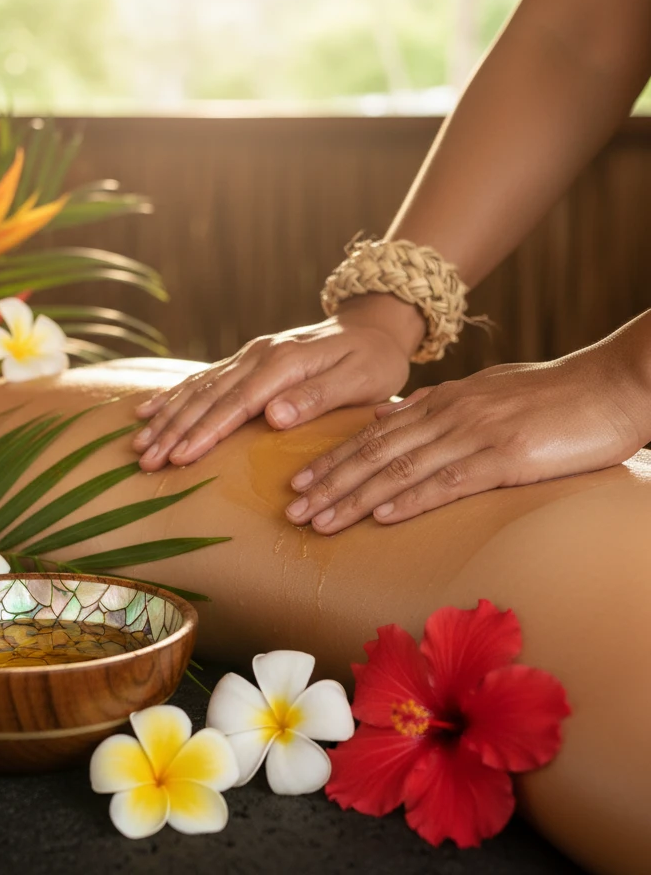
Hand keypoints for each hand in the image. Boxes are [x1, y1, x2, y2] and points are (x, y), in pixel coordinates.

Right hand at [132, 294, 424, 470]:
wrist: (373, 326)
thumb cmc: (374, 360)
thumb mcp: (360, 380)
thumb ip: (316, 397)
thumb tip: (273, 416)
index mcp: (284, 362)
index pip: (237, 404)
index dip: (206, 431)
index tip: (180, 456)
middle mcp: (259, 355)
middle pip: (208, 397)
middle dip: (174, 430)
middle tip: (146, 461)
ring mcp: (248, 355)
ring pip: (198, 388)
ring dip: (167, 416)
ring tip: (139, 443)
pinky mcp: (246, 359)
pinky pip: (202, 378)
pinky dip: (174, 395)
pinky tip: (149, 409)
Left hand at [285, 341, 650, 533]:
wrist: (614, 384)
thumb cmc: (554, 396)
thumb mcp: (486, 392)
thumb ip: (438, 405)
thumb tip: (393, 417)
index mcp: (443, 401)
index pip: (375, 435)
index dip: (334, 460)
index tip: (301, 483)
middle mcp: (449, 415)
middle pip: (375, 453)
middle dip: (330, 483)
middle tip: (292, 509)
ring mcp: (475, 434)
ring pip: (400, 469)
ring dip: (355, 497)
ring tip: (320, 521)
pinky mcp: (506, 456)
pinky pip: (448, 481)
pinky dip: (411, 499)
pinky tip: (382, 516)